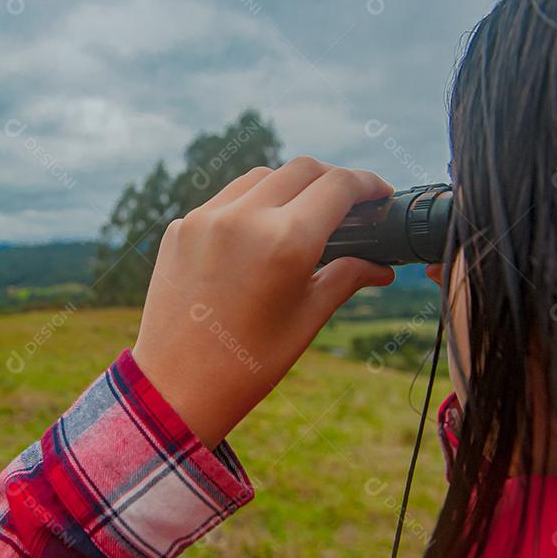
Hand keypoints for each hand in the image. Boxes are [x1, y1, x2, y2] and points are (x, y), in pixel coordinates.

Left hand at [132, 157, 395, 448]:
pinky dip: (249, 206)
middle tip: (348, 205)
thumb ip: (346, 278)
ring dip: (288, 186)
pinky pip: (224, 200)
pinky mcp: (179, 228)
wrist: (176, 388)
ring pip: (260, 177)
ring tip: (303, 216)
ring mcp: (204, 218)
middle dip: (332, 180)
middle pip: (302, 170)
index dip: (369, 184)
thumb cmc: (249, 363)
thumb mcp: (307, 319)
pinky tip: (258, 236)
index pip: (339, 186)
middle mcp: (243, 217)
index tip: (381, 195)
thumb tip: (381, 266)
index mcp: (285, 241)